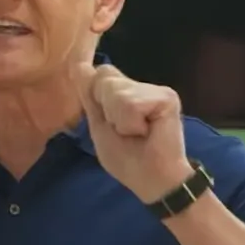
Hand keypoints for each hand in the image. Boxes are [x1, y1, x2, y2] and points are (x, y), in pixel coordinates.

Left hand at [72, 62, 192, 203]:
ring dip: (119, 120)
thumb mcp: (99, 125)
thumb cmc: (126, 158)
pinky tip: (146, 132)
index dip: (97, 97)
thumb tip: (77, 65)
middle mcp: (141, 86)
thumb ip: (89, 95)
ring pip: (116, 91)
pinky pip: (131, 103)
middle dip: (107, 110)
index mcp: (125, 91)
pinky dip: (130, 123)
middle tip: (126, 131)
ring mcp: (156, 90)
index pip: (101, 74)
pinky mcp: (167, 97)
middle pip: (105, 77)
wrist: (152, 180)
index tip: (111, 122)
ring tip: (136, 133)